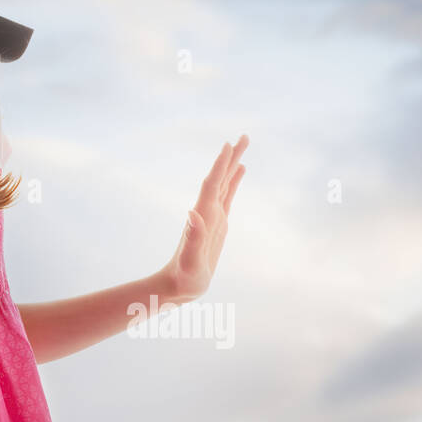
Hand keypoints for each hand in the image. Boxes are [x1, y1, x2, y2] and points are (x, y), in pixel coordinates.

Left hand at [158, 135, 247, 301]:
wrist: (177, 286)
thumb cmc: (184, 277)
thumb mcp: (189, 260)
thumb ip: (191, 238)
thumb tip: (192, 213)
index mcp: (202, 217)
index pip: (212, 185)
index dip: (220, 166)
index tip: (228, 145)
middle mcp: (207, 211)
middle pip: (220, 178)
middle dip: (230, 157)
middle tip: (244, 136)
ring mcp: (213, 216)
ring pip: (225, 184)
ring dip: (233, 164)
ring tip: (242, 145)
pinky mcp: (218, 223)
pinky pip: (228, 196)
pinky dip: (234, 182)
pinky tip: (240, 172)